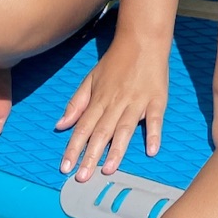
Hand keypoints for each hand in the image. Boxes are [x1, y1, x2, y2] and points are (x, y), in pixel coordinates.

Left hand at [55, 34, 168, 181]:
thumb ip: (76, 103)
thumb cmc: (116, 61)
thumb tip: (61, 125)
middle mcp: (116, 103)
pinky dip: (153, 134)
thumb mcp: (91, 78)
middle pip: (101, 133)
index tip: (65, 167)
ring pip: (125, 129)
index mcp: (99, 99)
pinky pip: (154, 119)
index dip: (73, 148)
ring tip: (108, 169)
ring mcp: (137, 102)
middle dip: (90, 156)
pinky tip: (151, 150)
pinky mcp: (157, 100)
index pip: (83, 127)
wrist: (142, 40)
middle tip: (82, 177)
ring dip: (116, 150)